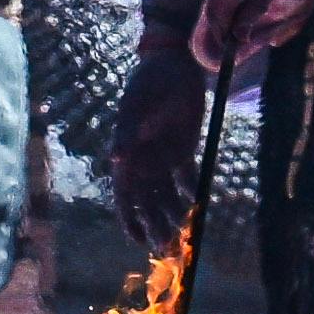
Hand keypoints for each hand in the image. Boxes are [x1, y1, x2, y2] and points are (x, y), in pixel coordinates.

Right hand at [109, 32, 217, 247]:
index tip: (139, 241)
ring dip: (173, 215)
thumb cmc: (148, 83)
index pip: (125, 198)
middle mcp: (144, 164)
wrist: (174, 65)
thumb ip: (126, 130)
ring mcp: (164, 159)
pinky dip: (192, 191)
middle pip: (148, 204)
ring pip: (167, 196)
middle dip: (155, 227)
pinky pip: (187, 177)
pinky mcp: (184, 150)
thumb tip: (116, 157)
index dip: (130, 220)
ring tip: (183, 236)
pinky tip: (198, 202)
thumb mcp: (136, 104)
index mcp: (127, 158)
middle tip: (168, 249)